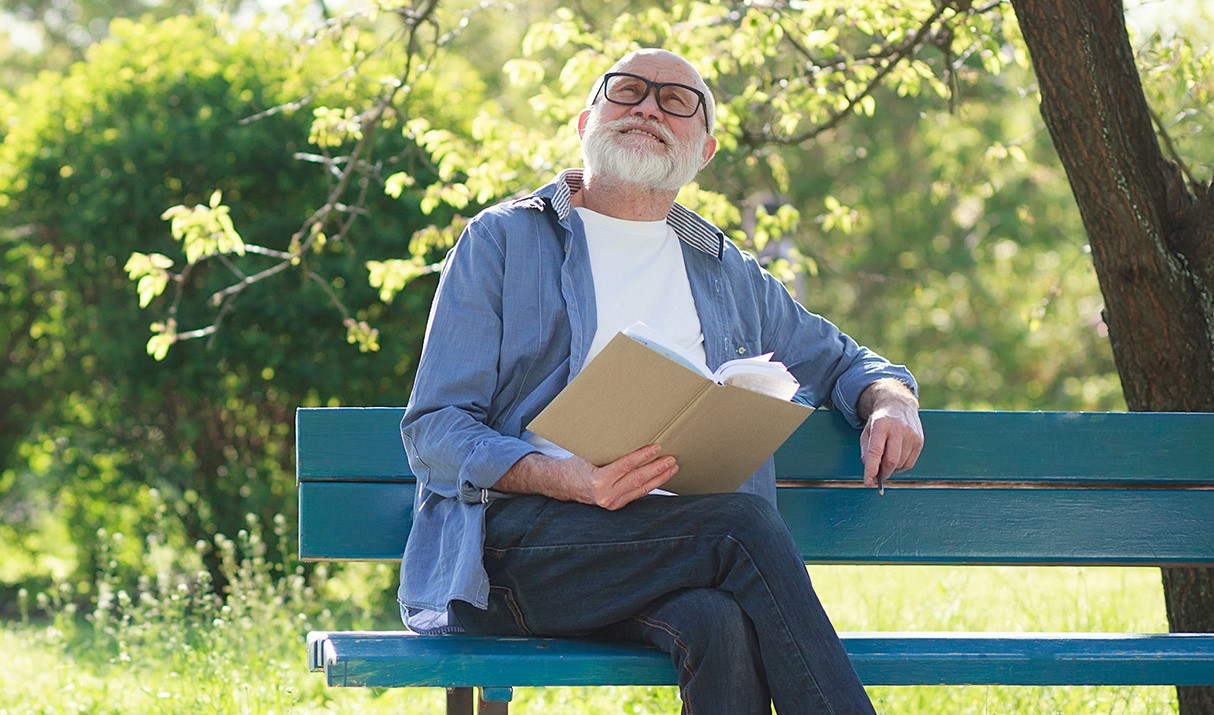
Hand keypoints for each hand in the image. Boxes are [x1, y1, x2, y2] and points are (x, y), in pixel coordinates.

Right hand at [499, 444, 677, 509]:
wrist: (563, 484)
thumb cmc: (575, 464)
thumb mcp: (587, 453)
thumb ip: (606, 448)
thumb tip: (627, 430)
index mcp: (598, 480)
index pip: (626, 466)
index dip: (643, 456)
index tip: (657, 447)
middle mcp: (606, 495)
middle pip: (638, 479)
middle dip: (657, 468)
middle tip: (671, 458)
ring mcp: (611, 503)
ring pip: (641, 489)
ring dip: (659, 478)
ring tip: (672, 467)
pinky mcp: (615, 506)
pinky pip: (637, 494)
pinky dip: (650, 485)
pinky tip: (660, 477)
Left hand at [857, 380, 923, 489]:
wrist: (898, 405)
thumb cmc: (879, 422)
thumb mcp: (867, 431)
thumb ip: (866, 451)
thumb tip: (871, 471)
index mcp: (881, 425)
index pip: (876, 451)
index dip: (871, 469)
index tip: (868, 482)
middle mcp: (898, 429)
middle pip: (891, 461)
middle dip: (883, 474)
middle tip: (876, 478)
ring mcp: (911, 434)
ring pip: (901, 464)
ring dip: (891, 470)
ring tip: (885, 463)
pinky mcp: (920, 440)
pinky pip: (910, 463)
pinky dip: (900, 467)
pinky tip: (896, 460)